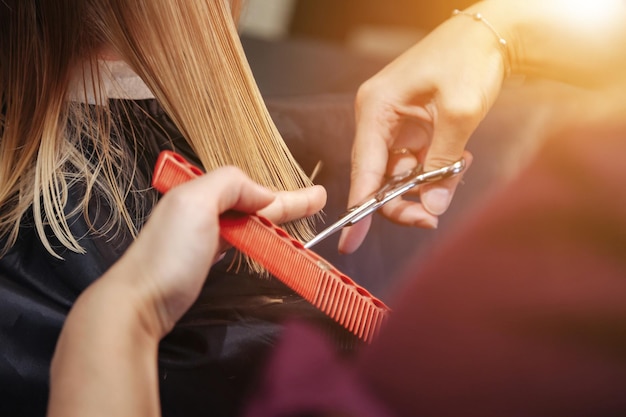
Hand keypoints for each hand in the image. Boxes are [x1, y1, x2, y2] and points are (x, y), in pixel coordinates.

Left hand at [107, 166, 325, 336]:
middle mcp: (199, 210)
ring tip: (297, 218)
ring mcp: (200, 236)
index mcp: (198, 191)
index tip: (315, 197)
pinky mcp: (201, 260)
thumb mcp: (195, 203)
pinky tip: (263, 236)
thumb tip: (263, 194)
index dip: (284, 194)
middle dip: (284, 203)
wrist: (137, 303)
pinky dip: (256, 236)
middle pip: (252, 204)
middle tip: (316, 202)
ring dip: (273, 219)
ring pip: (246, 222)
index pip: (251, 188)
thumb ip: (229, 184)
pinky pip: (237, 240)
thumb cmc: (168, 254)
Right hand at [339, 6, 505, 252]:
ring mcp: (394, 124)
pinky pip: (415, 163)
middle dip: (403, 201)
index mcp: (376, 108)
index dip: (358, 209)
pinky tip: (460, 159)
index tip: (350, 241)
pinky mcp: (411, 128)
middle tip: (431, 218)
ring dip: (426, 185)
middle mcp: (378, 119)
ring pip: (399, 175)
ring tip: (459, 170)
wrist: (489, 34)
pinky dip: (435, 171)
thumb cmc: (468, 59)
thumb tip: (432, 208)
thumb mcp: (459, 112)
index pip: (363, 169)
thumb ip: (443, 164)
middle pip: (379, 178)